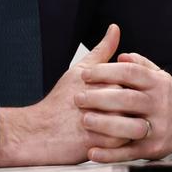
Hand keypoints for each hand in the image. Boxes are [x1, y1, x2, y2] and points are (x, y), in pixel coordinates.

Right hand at [0, 24, 123, 166]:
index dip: (131, 90)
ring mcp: (102, 120)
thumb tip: (115, 29)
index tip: (121, 98)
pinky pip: (123, 143)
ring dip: (130, 126)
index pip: (133, 80)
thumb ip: (102, 51)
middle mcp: (103, 97)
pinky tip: (114, 140)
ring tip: (120, 129)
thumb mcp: (79, 71)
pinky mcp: (98, 141)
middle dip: (134, 109)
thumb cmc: (59, 102)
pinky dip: (121, 142)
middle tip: (125, 116)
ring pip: (132, 122)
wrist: (36, 132)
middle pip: (134, 101)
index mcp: (102, 78)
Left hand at [74, 50, 171, 162]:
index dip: (106, 72)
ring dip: (105, 124)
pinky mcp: (151, 149)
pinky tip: (92, 151)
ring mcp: (156, 128)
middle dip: (100, 97)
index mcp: (158, 84)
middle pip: (128, 98)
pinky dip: (109, 154)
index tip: (85, 74)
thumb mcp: (158, 77)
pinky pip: (128, 153)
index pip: (130, 73)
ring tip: (85, 120)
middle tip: (79, 98)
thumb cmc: (165, 99)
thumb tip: (121, 57)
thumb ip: (139, 65)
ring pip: (130, 127)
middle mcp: (159, 104)